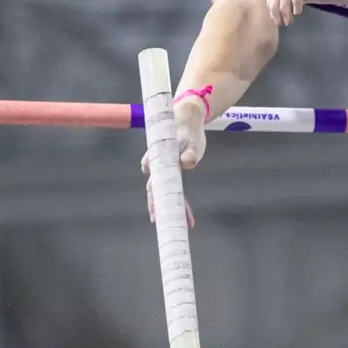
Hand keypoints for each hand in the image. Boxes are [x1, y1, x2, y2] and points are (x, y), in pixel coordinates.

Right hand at [140, 98, 205, 227]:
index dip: (161, 203)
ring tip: (182, 223)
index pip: (158, 187)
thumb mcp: (192, 141)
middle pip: (158, 193)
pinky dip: (177, 200)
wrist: (185, 120)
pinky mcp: (169, 170)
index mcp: (158, 162)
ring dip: (172, 208)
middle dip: (166, 211)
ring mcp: (161, 169)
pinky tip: (182, 211)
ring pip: (164, 193)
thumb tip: (187, 163)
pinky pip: (171, 189)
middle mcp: (155, 167)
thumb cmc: (188, 131)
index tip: (161, 217)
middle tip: (175, 227)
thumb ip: (189, 153)